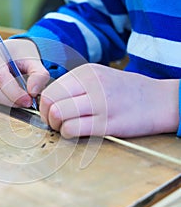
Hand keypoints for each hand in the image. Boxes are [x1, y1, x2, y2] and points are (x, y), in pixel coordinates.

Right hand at [0, 39, 49, 107]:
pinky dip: (1, 102)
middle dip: (11, 100)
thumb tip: (33, 91)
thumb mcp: (34, 61)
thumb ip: (39, 75)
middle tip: (26, 102)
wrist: (13, 54)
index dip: (15, 92)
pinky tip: (12, 97)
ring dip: (6, 103)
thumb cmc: (21, 55)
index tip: (28, 99)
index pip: (0, 76)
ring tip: (20, 99)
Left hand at [40, 63, 178, 137]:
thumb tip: (50, 102)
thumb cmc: (127, 92)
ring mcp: (100, 103)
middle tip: (54, 123)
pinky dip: (68, 134)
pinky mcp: (107, 123)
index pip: (50, 89)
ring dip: (56, 126)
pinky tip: (76, 133)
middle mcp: (91, 84)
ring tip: (65, 128)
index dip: (44, 105)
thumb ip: (75, 87)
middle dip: (46, 116)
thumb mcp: (99, 78)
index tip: (50, 113)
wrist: (160, 100)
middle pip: (49, 100)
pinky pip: (72, 129)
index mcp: (86, 72)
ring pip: (57, 114)